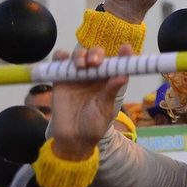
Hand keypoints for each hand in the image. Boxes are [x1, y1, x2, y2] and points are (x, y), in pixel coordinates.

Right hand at [48, 45, 130, 160]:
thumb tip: (123, 75)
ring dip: (80, 54)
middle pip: (96, 54)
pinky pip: (60, 61)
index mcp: (110, 81)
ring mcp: (78, 75)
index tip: (125, 48)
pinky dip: (61, 56)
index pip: (118, 64)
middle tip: (95, 62)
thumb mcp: (105, 108)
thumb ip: (111, 91)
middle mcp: (95, 75)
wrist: (73, 138)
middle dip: (96, 53)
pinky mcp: (61, 78)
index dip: (123, 54)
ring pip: (79, 55)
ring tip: (82, 66)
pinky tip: (64, 59)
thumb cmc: (94, 125)